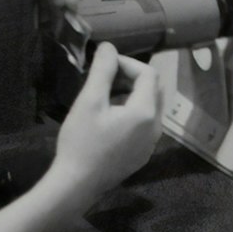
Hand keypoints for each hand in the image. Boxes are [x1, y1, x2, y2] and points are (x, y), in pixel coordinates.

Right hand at [54, 44, 162, 201]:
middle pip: (154, 90)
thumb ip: (102, 71)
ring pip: (150, 108)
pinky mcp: (142, 155)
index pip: (148, 74)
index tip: (103, 64)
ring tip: (104, 95)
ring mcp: (150, 143)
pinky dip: (131, 113)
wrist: (77, 184)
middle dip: (132, 77)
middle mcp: (155, 127)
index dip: (127, 63)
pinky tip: (108, 120)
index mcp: (145, 111)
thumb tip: (108, 47)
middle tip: (105, 76)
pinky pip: (144, 125)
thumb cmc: (81, 141)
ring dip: (131, 94)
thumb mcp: (89, 102)